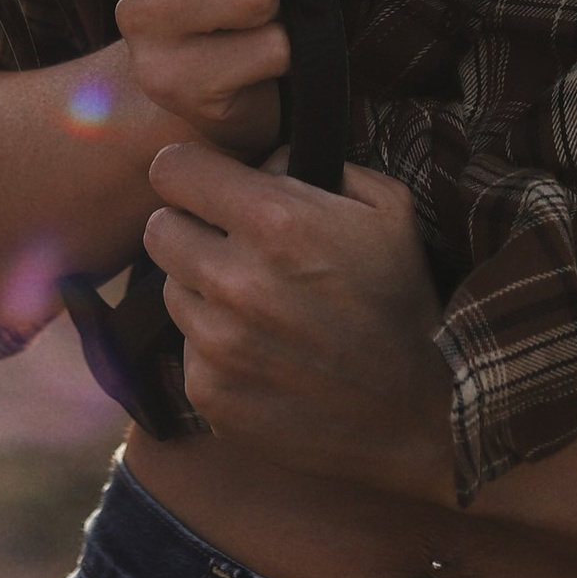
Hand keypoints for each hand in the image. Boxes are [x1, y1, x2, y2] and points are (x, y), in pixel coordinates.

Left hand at [142, 139, 455, 503]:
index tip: (204, 184)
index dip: (189, 172)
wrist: (418, 412)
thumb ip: (320, 167)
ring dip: (203, 290)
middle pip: (157, 230)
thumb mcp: (387, 209)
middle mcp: (235, 281)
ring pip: (171, 290)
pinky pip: (187, 349)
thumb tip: (264, 165)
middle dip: (191, 229)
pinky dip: (215, 348)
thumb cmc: (402, 302)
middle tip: (229, 245)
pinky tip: (262, 353)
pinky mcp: (210, 394)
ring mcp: (218, 344)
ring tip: (256, 305)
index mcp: (275, 222)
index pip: (173, 169)